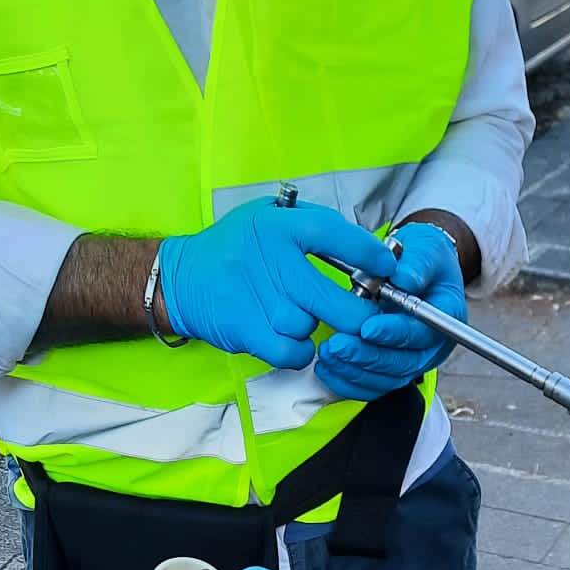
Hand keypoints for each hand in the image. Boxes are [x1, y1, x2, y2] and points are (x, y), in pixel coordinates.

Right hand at [158, 200, 395, 367]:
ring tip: (297, 316)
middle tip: (362, 313)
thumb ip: (313, 225)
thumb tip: (366, 247)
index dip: (370, 255)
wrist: (182, 278)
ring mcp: (258, 298)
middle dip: (359, 313)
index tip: (387, 269)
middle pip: (336, 300)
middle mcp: (271, 260)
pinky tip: (291, 340)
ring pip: (311, 327)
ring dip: (313, 328)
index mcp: (281, 226)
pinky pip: (293, 352)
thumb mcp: (269, 216)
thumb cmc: (236, 247)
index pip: (338, 236)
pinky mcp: (246, 330)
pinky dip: (298, 352)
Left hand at [314, 222, 467, 400]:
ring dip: (354, 370)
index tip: (368, 328)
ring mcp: (412, 361)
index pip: (422, 333)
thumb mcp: (425, 248)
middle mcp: (431, 345)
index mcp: (445, 317)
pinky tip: (328, 368)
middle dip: (366, 356)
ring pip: (385, 378)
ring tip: (328, 353)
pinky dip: (348, 381)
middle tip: (337, 345)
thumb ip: (418, 263)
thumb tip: (405, 278)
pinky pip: (371, 386)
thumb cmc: (421, 258)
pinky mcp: (392, 370)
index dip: (394, 333)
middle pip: (402, 363)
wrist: (414, 268)